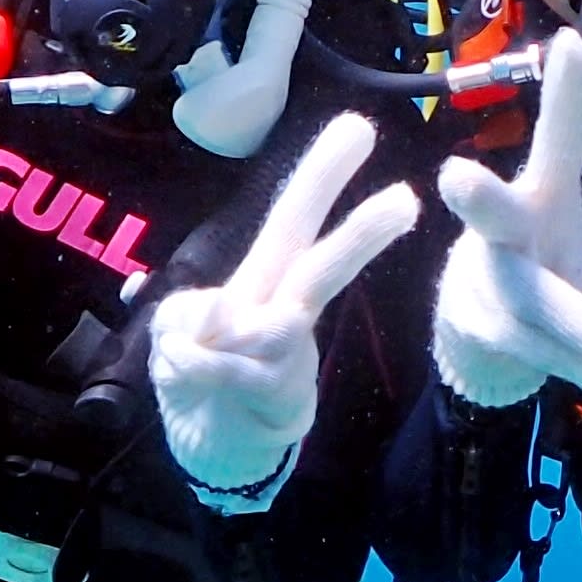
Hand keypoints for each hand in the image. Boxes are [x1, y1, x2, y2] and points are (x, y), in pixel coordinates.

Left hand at [147, 113, 423, 505]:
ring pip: (282, 325)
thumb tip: (221, 316)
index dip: (320, 175)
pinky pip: (230, 369)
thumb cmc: (201, 382)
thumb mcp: (174, 334)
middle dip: (362, 232)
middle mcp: (284, 314)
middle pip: (323, 266)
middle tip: (407, 199)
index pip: (292, 220)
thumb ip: (187, 315)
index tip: (357, 127)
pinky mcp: (278, 401)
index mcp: (263, 283)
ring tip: (189, 352)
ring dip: (228, 333)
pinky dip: (192, 366)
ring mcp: (287, 359)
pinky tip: (180, 369)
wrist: (214, 454)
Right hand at [430, 31, 581, 407]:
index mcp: (544, 199)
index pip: (559, 142)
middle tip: (455, 176)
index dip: (566, 96)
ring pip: (535, 306)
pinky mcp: (470, 326)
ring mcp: (479, 276)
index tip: (571, 42)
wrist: (485, 348)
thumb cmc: (551, 289)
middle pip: (493, 213)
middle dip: (478, 195)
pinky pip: (535, 350)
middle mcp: (503, 228)